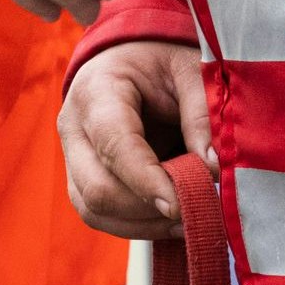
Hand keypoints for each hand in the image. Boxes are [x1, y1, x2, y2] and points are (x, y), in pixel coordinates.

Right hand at [58, 40, 210, 239]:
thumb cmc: (161, 62)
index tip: (183, 204)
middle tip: (197, 211)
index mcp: (96, 91)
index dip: (147, 179)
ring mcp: (72, 156)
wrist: (129, 59)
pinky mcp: (80, 177)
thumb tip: (212, 171)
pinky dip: (137, 225)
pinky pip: (99, 214)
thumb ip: (201, 116)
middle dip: (148, 209)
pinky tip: (171, 220)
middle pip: (97, 188)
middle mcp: (73, 128)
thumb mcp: (191, 71)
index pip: (114, 145)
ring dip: (143, 223)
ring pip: (94, 209)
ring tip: (189, 220)